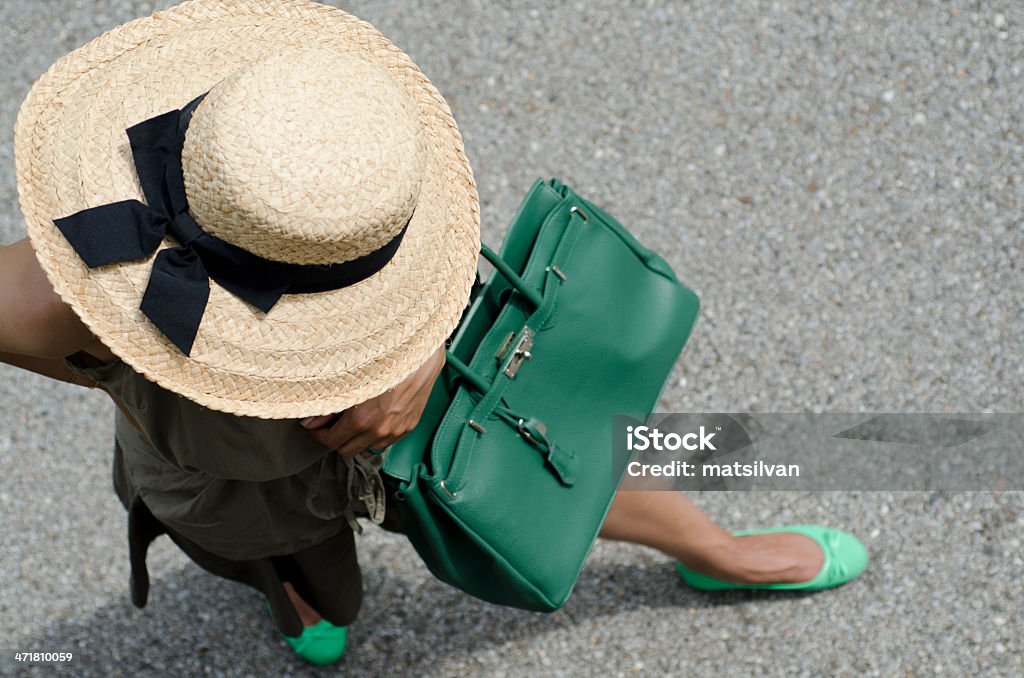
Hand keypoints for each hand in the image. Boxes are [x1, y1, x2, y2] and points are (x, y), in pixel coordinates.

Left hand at [300, 345, 445, 456]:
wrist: (418, 354)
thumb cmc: (385, 360)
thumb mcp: (350, 381)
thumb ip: (329, 407)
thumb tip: (310, 423)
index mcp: (361, 420)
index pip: (331, 442)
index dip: (319, 434)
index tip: (317, 426)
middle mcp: (379, 430)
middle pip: (347, 451)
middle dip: (336, 439)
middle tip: (333, 424)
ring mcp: (396, 431)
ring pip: (367, 450)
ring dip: (358, 440)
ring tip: (355, 422)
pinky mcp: (408, 427)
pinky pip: (386, 443)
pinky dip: (376, 436)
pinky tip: (374, 419)